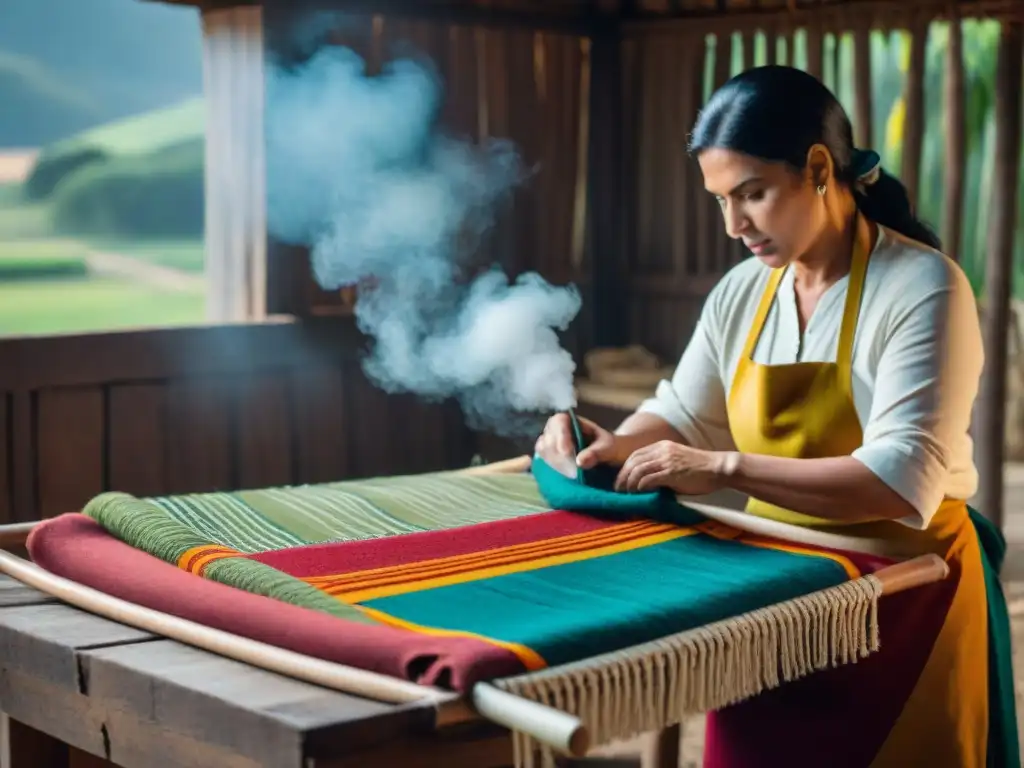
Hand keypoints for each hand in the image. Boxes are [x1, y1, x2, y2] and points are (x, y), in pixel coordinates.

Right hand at [534, 413, 618, 470]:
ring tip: (573, 475)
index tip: (566, 452)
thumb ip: (596, 453)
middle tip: (573, 471)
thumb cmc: (612, 448)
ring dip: (555, 462)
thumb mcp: (609, 449)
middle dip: (558, 454)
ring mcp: (553, 444)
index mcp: (573, 421)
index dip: (560, 435)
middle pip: (548, 436)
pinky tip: (565, 477)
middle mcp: (559, 430)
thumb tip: (579, 462)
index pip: (559, 421)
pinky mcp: (552, 459)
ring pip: (543, 449)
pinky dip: (552, 469)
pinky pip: (544, 462)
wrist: (614, 459)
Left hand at [614, 441, 728, 495]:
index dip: (625, 469)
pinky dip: (640, 487)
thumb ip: (662, 466)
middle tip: (618, 491)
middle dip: (622, 477)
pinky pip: (649, 479)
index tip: (621, 481)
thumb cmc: (701, 470)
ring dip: (629, 484)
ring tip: (626, 495)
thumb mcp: (678, 461)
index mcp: (662, 446)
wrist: (720, 468)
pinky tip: (638, 494)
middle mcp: (662, 450)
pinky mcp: (672, 472)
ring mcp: (667, 460)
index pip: (635, 455)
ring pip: (638, 470)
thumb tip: (645, 482)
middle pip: (632, 462)